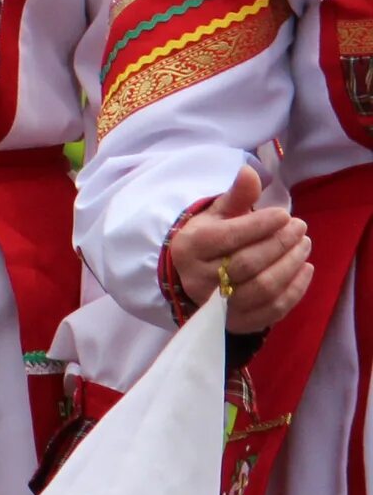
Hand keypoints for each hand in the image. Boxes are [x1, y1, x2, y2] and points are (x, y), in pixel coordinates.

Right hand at [169, 163, 311, 333]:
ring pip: (263, 288)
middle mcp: (199, 279)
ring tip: (305, 245)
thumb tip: (250, 171)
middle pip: (248, 264)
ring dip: (291, 265)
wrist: (192, 277)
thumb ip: (235, 196)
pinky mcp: (237, 322)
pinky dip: (296, 290)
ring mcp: (218, 305)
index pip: (228, 237)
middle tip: (301, 227)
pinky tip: (305, 269)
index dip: (260, 225)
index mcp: (190, 247)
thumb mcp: (215, 215)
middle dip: (280, 243)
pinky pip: (273, 310)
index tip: (285, 214)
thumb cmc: (209, 240)